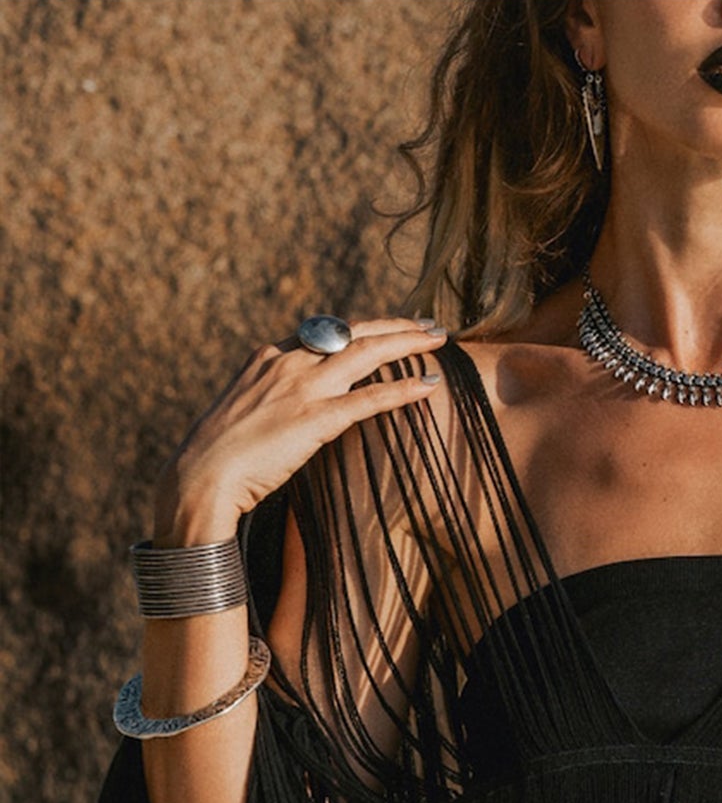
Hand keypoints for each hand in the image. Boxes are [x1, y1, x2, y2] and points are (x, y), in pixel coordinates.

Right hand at [153, 315, 449, 531]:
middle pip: (354, 331)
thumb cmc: (217, 457)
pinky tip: (430, 386)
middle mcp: (288, 362)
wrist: (199, 478)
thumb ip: (271, 403)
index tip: (389, 327)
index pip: (326, 331)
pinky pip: (369, 399)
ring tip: (441, 341)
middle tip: (430, 325)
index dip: (363, 327)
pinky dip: (403, 390)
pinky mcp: (315, 420)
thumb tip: (285, 415)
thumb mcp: (243, 414)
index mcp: (269, 356)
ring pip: (368, 353)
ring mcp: (302, 388)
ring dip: (409, 343)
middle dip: (396, 325)